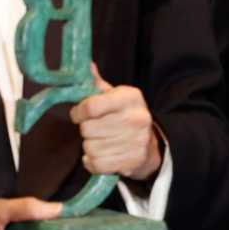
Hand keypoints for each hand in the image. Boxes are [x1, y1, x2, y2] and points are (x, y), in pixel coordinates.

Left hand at [71, 63, 162, 180]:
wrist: (150, 144)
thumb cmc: (125, 116)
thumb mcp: (114, 96)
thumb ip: (96, 84)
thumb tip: (85, 65)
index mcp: (130, 98)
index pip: (91, 106)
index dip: (78, 112)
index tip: (78, 114)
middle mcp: (136, 119)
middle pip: (87, 129)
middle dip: (86, 129)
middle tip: (95, 128)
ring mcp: (135, 142)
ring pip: (90, 148)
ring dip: (90, 146)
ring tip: (101, 141)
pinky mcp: (131, 162)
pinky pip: (96, 164)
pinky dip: (93, 161)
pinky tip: (102, 154)